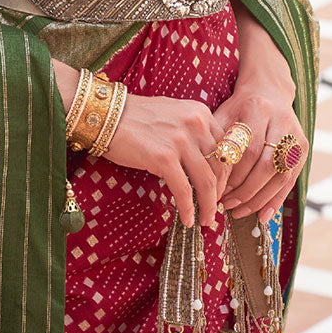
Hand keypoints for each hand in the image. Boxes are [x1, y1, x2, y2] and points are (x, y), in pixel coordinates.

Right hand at [100, 92, 225, 228]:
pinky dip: (188, 208)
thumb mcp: (173, 114)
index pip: (226, 148)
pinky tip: (187, 219)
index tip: (220, 188)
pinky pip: (183, 190)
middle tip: (215, 208)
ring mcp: (180, 141)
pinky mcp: (164, 158)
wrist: (105, 115)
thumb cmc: (135, 117)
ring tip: (206, 220)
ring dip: (208, 205)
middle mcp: (196, 123)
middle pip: (220, 166)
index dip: (226, 173)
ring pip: (206, 181)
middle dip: (219, 192)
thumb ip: (192, 132)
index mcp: (201, 112)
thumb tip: (204, 161)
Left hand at [209, 76, 307, 225]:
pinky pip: (291, 180)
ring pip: (280, 175)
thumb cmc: (239, 107)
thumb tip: (202, 177)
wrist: (268, 91)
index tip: (216, 191)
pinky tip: (262, 215)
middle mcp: (281, 121)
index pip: (246, 150)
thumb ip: (216, 140)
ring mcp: (295, 135)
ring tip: (238, 211)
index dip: (231, 175)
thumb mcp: (223, 114)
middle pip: (265, 165)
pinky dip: (276, 200)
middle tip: (226, 205)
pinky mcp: (303, 147)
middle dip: (244, 190)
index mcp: (257, 109)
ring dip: (258, 199)